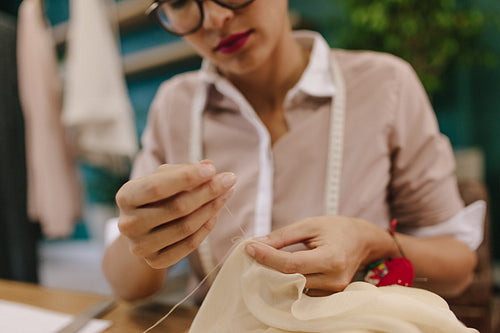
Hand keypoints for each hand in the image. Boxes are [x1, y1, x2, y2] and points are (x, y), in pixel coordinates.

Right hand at [116, 161, 235, 268]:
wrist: (142, 231)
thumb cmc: (155, 197)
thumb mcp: (162, 178)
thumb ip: (183, 170)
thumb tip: (208, 166)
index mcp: (125, 197)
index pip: (157, 187)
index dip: (187, 177)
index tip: (212, 169)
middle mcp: (128, 224)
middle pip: (177, 207)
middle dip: (208, 191)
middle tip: (230, 180)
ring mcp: (140, 246)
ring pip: (186, 227)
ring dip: (212, 208)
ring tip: (227, 193)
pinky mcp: (155, 261)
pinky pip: (189, 244)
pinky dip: (206, 227)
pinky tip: (216, 213)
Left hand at [245, 216, 392, 294]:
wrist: (363, 241)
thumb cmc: (337, 229)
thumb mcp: (310, 225)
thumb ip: (283, 235)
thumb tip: (257, 244)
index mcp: (332, 258)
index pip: (292, 264)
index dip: (268, 257)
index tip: (250, 247)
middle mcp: (334, 279)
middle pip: (291, 278)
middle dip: (268, 265)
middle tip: (252, 251)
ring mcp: (333, 291)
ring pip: (294, 287)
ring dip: (276, 274)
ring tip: (265, 258)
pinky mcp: (330, 296)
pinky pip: (302, 290)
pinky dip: (288, 280)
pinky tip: (280, 268)